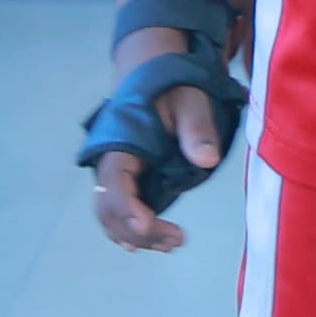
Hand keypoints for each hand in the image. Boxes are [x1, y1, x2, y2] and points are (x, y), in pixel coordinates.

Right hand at [84, 34, 230, 252]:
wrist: (154, 72)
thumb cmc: (172, 85)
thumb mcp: (190, 99)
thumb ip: (196, 128)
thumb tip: (206, 160)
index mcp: (118, 143)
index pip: (114, 182)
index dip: (126, 208)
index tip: (146, 225)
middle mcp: (110, 162)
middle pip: (109, 207)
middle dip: (137, 230)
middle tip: (175, 240)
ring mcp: (118, 173)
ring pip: (112, 214)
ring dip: (136, 235)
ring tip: (172, 244)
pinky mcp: (130, 179)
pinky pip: (122, 210)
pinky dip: (135, 229)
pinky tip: (159, 240)